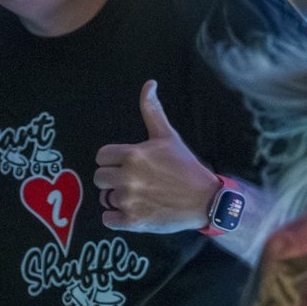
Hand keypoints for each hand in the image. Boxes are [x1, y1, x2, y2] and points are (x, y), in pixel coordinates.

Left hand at [94, 81, 217, 232]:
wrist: (207, 201)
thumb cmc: (186, 168)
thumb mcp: (168, 136)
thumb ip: (152, 110)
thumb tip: (149, 83)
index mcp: (134, 154)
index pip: (101, 156)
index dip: (112, 161)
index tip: (127, 165)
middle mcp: (128, 177)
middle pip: (99, 177)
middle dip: (113, 179)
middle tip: (134, 182)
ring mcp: (130, 200)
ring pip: (105, 198)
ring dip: (117, 199)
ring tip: (139, 197)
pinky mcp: (133, 221)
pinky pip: (108, 220)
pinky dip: (117, 218)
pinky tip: (134, 212)